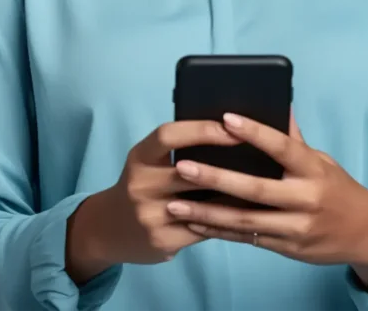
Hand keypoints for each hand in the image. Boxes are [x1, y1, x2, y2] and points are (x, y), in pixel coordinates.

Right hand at [71, 119, 243, 267]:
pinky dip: (223, 219)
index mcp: (139, 157)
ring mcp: (150, 216)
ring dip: (230, 195)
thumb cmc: (140, 184)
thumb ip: (176, 149)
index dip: (202, 129)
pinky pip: (201, 229)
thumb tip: (227, 132)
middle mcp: (140, 185)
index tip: (232, 125)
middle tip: (259, 157)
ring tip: (259, 185)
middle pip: (188, 171)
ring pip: (200, 204)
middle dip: (225, 165)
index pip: (169, 135)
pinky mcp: (162, 242)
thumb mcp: (147, 161)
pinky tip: (243, 213)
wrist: (107, 229)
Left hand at [165, 110, 367, 266]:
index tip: (226, 119)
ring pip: (245, 220)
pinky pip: (248, 238)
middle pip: (255, 189)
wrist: (365, 234)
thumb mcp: (322, 159)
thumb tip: (279, 104)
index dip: (254, 132)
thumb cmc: (338, 188)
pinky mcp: (287, 248)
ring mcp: (295, 227)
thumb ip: (295, 139)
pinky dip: (219, 232)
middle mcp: (304, 198)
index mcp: (313, 169)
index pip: (281, 147)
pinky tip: (195, 224)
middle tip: (184, 167)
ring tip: (175, 204)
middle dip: (216, 179)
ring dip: (207, 213)